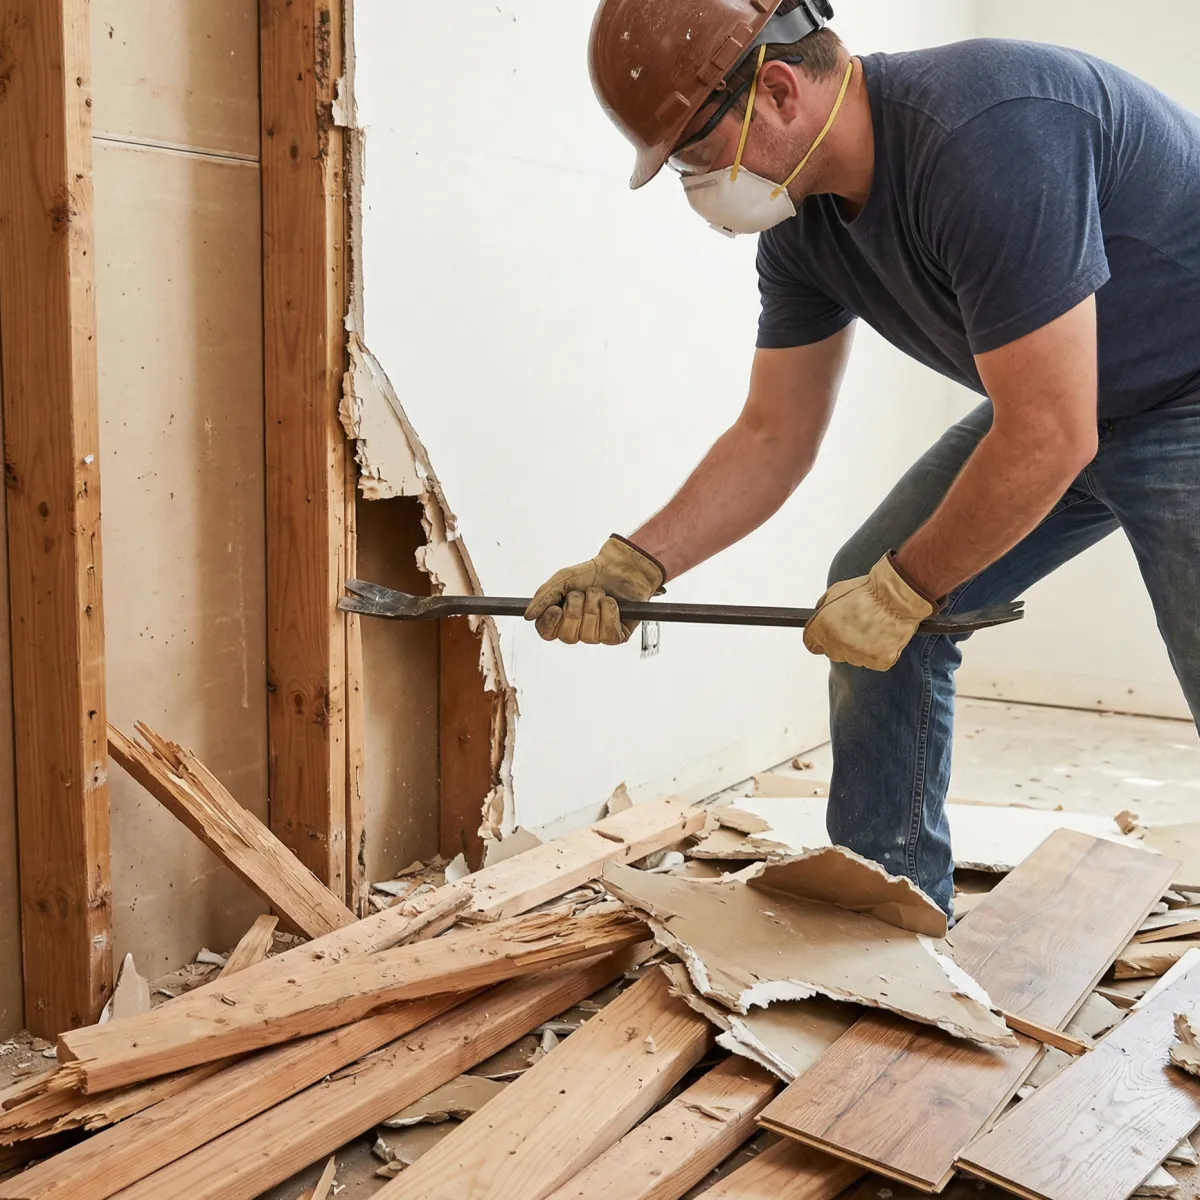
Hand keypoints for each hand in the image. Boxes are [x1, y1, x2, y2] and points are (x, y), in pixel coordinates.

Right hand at [525, 536, 665, 645]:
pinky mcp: (616, 637)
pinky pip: (608, 635)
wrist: (621, 566)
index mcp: (561, 618)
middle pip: (567, 636)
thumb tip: (528, 615)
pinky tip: (612, 602)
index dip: (550, 623)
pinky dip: (610, 612)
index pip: (546, 633)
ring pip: (589, 635)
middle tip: (583, 593)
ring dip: (594, 606)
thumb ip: (544, 596)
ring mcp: (597, 635)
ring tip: (600, 594)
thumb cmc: (592, 573)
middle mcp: (577, 630)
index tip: (556, 608)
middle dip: (576, 609)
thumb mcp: (563, 579)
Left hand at [803, 554, 935, 670]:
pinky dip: (877, 652)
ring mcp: (858, 655)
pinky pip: (872, 661)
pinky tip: (882, 636)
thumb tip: (818, 621)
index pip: (811, 644)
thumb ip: (822, 611)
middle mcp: (837, 644)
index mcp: (823, 627)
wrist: (897, 596)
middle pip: (832, 652)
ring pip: (852, 658)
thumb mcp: (835, 592)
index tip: (825, 637)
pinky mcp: (878, 661)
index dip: (818, 639)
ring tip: (872, 628)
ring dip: (858, 647)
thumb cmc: (869, 591)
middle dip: (839, 642)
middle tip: (855, 626)